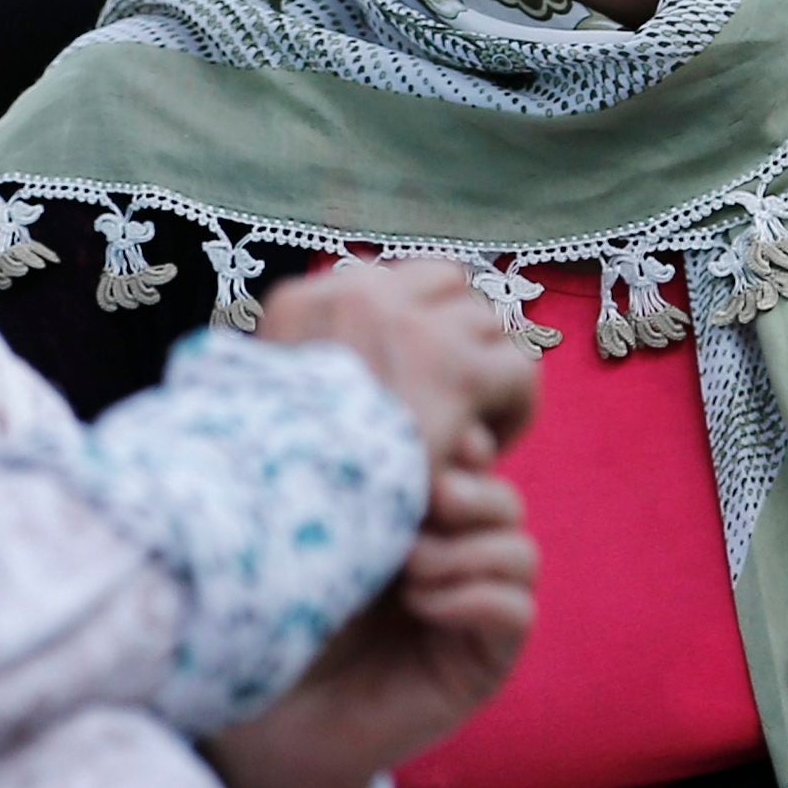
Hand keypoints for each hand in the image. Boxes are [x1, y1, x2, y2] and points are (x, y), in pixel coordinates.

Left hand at [205, 467, 537, 787]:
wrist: (277, 726)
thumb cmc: (282, 628)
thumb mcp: (319, 548)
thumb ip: (359, 495)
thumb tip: (386, 435)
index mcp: (418, 521)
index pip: (472, 463)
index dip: (462, 444)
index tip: (421, 440)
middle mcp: (455, 560)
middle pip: (505, 501)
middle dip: (472, 493)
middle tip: (426, 500)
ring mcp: (474, 611)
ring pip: (520, 552)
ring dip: (468, 549)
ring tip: (407, 567)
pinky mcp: (484, 662)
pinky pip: (517, 611)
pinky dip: (476, 597)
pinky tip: (421, 604)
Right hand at [261, 258, 541, 471]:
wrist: (291, 508)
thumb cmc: (277, 474)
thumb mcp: (267, 404)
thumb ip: (306, 364)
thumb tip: (365, 344)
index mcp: (305, 303)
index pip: (387, 279)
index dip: (415, 323)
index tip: (414, 374)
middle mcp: (361, 300)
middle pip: (447, 286)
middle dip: (458, 336)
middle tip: (456, 395)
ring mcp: (415, 330)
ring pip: (489, 324)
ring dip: (488, 370)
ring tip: (476, 423)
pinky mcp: (461, 371)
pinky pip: (520, 368)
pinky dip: (516, 407)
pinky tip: (496, 443)